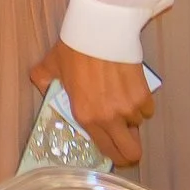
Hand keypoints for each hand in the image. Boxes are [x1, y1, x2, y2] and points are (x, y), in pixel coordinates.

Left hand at [31, 41, 153, 166]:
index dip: (114, 158)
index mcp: (86, 117)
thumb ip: (43, 83)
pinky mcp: (144, 96)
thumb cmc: (73, 49)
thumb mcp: (49, 67)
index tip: (113, 152)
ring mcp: (130, 108)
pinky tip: (128, 90)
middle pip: (132, 153)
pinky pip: (147, 110)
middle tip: (124, 141)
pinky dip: (140, 105)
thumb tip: (45, 92)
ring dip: (130, 119)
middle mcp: (110, 118)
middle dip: (129, 151)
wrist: (99, 31)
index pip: (108, 153)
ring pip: (138, 126)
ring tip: (117, 100)